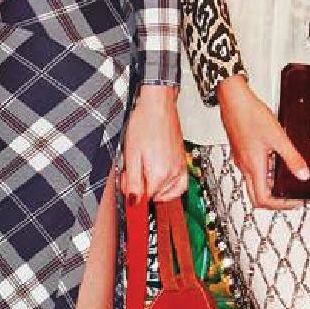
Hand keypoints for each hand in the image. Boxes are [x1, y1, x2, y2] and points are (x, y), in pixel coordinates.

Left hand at [121, 85, 186, 202]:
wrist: (158, 106)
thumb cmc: (144, 124)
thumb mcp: (131, 155)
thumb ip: (132, 182)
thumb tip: (133, 202)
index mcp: (159, 174)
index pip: (143, 198)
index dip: (131, 191)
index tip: (126, 180)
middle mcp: (173, 174)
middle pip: (154, 196)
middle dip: (141, 188)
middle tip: (133, 172)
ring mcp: (180, 168)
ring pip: (168, 193)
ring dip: (155, 189)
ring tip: (146, 174)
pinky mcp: (183, 162)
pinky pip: (181, 185)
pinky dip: (172, 189)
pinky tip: (163, 183)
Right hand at [217, 74, 308, 209]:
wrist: (233, 101)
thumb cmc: (250, 116)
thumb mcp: (278, 138)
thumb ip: (292, 158)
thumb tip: (303, 175)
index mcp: (254, 167)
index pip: (264, 200)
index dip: (281, 205)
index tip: (294, 201)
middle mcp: (245, 167)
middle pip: (257, 197)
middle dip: (275, 202)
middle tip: (290, 198)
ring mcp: (241, 160)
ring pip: (254, 184)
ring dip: (270, 187)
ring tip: (285, 179)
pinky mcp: (241, 152)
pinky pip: (251, 171)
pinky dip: (264, 173)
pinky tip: (274, 161)